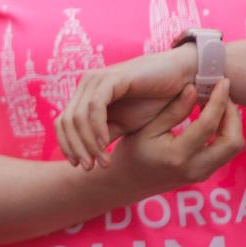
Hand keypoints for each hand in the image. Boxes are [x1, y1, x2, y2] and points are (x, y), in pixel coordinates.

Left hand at [56, 48, 196, 171]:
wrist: (182, 80)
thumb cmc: (155, 102)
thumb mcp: (126, 125)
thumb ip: (105, 136)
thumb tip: (88, 156)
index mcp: (87, 96)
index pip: (63, 124)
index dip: (68, 146)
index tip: (81, 166)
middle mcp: (87, 86)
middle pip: (66, 122)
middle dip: (76, 149)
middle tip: (89, 168)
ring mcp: (97, 80)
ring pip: (77, 117)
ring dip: (87, 143)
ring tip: (102, 162)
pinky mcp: (111, 78)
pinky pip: (95, 107)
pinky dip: (96, 128)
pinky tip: (105, 144)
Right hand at [108, 79, 245, 200]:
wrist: (127, 183)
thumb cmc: (131, 152)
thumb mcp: (147, 127)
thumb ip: (173, 110)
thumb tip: (195, 88)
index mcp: (177, 155)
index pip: (208, 125)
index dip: (219, 101)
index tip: (223, 82)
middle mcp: (194, 169)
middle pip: (233, 142)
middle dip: (233, 115)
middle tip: (223, 94)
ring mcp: (202, 175)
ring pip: (234, 148)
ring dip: (232, 123)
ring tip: (218, 103)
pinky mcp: (205, 174)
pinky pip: (226, 152)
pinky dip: (226, 132)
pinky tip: (213, 117)